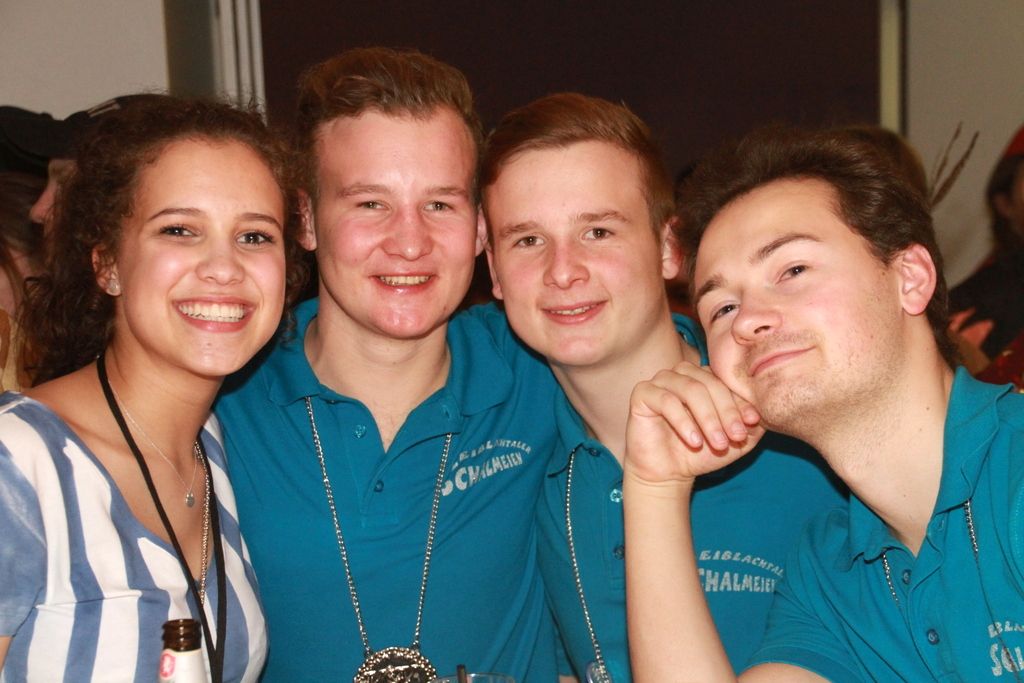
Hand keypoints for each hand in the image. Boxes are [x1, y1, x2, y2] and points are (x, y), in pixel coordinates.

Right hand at [624, 361, 763, 486]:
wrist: (668, 473)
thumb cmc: (701, 453)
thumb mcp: (733, 440)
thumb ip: (750, 425)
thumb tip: (764, 411)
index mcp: (704, 377)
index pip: (726, 381)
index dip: (741, 401)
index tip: (753, 422)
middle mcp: (682, 373)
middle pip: (709, 383)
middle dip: (726, 411)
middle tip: (736, 436)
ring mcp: (661, 381)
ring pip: (690, 389)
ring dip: (708, 418)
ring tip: (718, 443)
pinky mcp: (642, 394)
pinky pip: (666, 400)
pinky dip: (684, 422)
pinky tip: (694, 441)